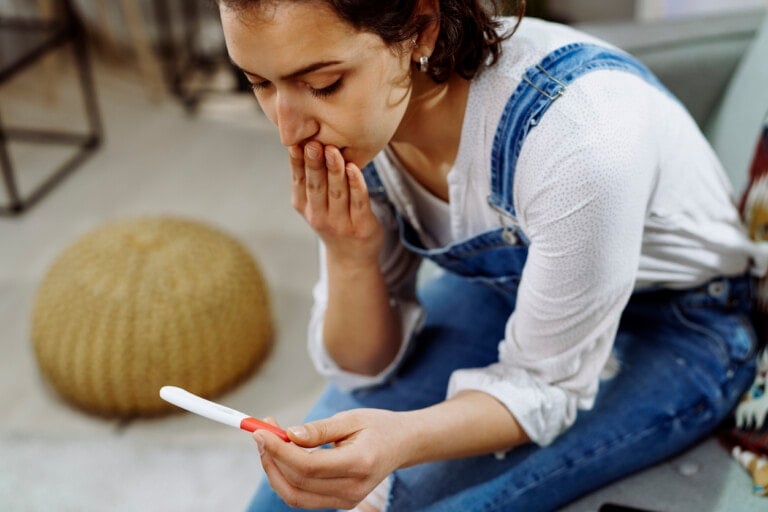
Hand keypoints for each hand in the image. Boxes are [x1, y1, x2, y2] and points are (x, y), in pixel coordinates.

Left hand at [254, 409, 408, 509]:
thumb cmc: (378, 427)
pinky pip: (302, 497)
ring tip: (268, 442)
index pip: (308, 465)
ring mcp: (347, 500)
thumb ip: (319, 429)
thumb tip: (288, 435)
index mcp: (359, 464)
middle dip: (271, 458)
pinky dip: (285, 477)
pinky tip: (281, 455)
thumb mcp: (351, 418)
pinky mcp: (340, 502)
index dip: (279, 450)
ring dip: (274, 470)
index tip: (260, 431)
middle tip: (260, 432)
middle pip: (298, 483)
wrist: (402, 445)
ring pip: (295, 495)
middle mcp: (353, 489)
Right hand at [290, 142, 383, 265]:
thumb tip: (305, 139)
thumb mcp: (315, 203)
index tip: (296, 143)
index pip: (299, 180)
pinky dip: (356, 184)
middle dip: (313, 164)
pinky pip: (359, 202)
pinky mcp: (361, 226)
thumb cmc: (334, 219)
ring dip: (334, 170)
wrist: (352, 257)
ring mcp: (340, 223)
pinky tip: (354, 168)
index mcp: (304, 206)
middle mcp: (319, 216)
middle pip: (316, 186)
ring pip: (337, 192)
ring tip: (332, 150)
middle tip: (312, 143)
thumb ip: (311, 177)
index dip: (297, 162)